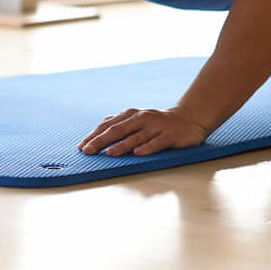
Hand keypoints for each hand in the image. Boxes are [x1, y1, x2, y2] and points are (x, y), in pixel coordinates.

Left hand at [78, 107, 207, 156]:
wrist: (188, 118)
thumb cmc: (158, 122)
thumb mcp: (137, 119)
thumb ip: (120, 123)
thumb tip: (99, 127)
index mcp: (131, 116)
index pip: (108, 126)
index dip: (94, 136)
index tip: (81, 147)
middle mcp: (141, 119)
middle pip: (117, 130)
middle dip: (101, 141)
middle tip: (88, 151)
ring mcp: (156, 127)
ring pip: (135, 137)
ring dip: (121, 145)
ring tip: (109, 153)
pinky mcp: (170, 135)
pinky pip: (157, 142)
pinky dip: (147, 147)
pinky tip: (138, 153)